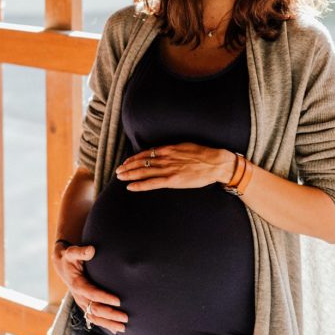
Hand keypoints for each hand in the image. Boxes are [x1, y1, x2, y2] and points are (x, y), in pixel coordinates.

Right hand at [52, 243, 126, 332]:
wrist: (63, 266)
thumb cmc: (71, 258)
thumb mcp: (72, 252)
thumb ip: (81, 251)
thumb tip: (91, 250)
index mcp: (77, 284)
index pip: (92, 293)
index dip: (105, 297)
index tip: (119, 301)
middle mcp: (79, 296)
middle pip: (95, 309)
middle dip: (110, 314)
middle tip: (126, 317)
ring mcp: (82, 303)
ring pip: (94, 318)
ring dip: (109, 323)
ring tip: (124, 327)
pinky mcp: (85, 305)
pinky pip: (94, 318)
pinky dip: (105, 324)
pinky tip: (116, 329)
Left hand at [116, 143, 236, 191]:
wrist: (216, 163)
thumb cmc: (205, 155)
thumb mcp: (187, 146)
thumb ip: (174, 149)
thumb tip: (166, 150)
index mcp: (170, 149)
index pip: (147, 153)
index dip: (134, 158)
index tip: (127, 162)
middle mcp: (166, 158)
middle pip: (141, 162)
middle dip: (128, 167)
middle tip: (118, 171)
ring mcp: (168, 169)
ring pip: (143, 172)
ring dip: (129, 175)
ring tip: (120, 177)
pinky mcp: (172, 180)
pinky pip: (152, 183)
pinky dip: (140, 185)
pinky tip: (130, 187)